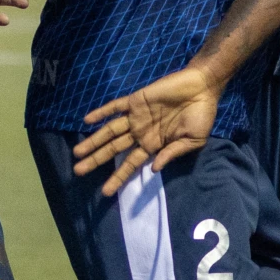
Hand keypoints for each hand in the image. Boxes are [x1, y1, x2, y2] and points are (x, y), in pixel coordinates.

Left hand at [73, 63, 223, 193]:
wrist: (202, 87)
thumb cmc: (201, 115)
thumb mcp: (193, 141)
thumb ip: (172, 153)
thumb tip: (153, 169)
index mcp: (154, 145)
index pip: (131, 164)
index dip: (118, 178)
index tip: (105, 192)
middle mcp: (140, 133)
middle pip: (114, 149)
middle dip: (96, 160)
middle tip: (78, 171)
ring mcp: (136, 117)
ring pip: (110, 131)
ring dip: (93, 141)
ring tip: (77, 152)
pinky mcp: (136, 100)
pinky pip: (115, 107)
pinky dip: (102, 112)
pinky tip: (87, 120)